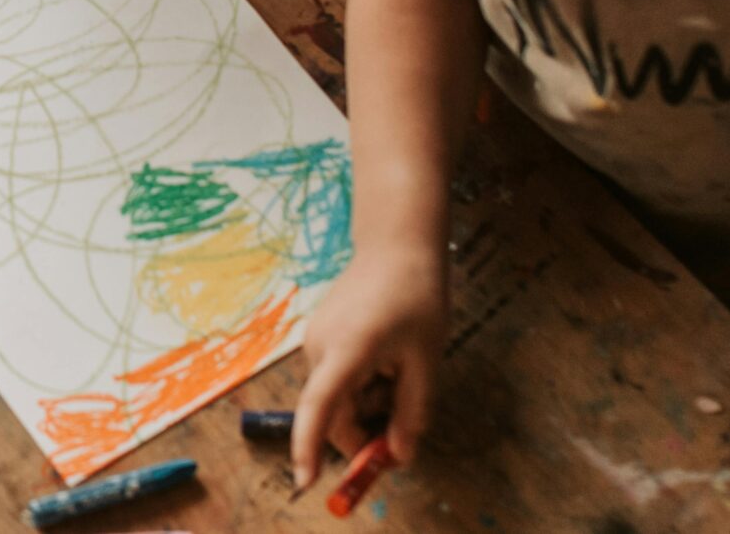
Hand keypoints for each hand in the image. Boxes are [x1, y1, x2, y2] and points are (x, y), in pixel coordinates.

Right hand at [291, 244, 446, 488]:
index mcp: (346, 351)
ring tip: (402, 370)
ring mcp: (316, 339)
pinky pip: (338, 376)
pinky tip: (388, 356)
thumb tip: (399, 456)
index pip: (319, 408)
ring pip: (339, 396)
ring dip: (369, 401)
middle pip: (334, 412)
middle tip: (406, 429)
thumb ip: (412, 413)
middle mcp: (319, 347)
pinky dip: (362, 383)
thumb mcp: (424, 362)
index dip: (308, 448)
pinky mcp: (321, 334)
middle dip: (366, 429)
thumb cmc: (415, 297)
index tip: (305, 483)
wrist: (397, 245)